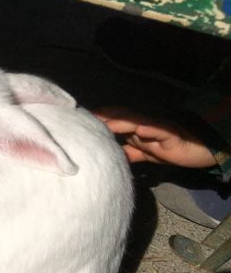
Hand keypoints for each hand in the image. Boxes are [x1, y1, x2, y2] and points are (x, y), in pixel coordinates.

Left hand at [93, 107, 217, 168]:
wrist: (194, 152)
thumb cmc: (166, 151)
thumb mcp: (140, 154)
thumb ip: (125, 153)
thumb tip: (107, 156)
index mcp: (135, 129)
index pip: (114, 120)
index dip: (98, 119)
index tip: (80, 119)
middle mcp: (143, 125)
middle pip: (122, 117)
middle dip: (105, 116)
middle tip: (87, 117)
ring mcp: (157, 129)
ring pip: (138, 122)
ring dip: (122, 121)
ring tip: (108, 122)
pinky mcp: (170, 136)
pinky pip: (160, 131)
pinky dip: (149, 130)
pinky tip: (140, 130)